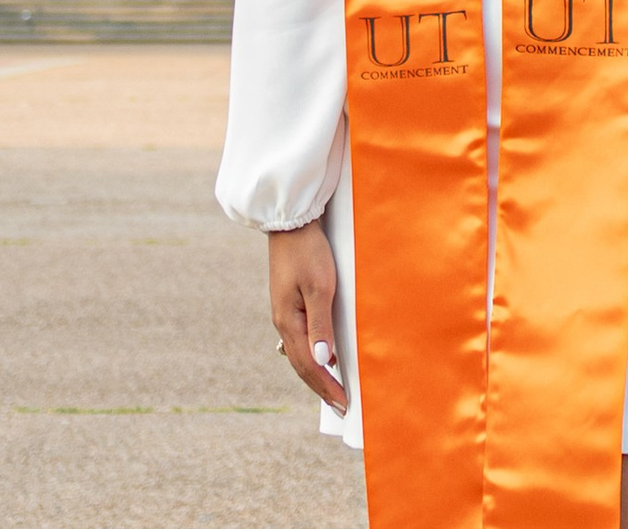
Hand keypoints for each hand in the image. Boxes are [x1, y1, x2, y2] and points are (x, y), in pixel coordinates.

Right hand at [268, 221, 347, 413]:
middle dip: (321, 387)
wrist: (290, 222)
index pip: (309, 365)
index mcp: (288, 322)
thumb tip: (324, 361)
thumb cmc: (309, 252)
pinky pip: (300, 338)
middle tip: (340, 406)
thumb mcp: (320, 287)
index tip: (344, 404)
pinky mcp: (288, 302)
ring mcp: (284, 312)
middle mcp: (283, 322)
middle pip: (301, 364)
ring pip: (299, 353)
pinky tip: (325, 356)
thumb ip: (322, 325)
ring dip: (316, 372)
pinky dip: (312, 353)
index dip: (327, 387)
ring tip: (333, 388)